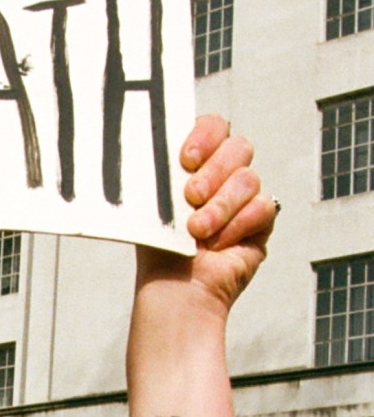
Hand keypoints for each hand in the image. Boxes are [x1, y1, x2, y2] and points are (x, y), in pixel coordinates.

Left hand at [136, 115, 273, 318]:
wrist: (176, 289)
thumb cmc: (159, 248)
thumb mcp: (154, 202)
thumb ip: (161, 168)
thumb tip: (156, 140)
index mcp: (196, 162)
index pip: (214, 127)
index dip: (205, 137)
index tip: (186, 160)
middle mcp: (223, 175)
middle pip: (238, 148)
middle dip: (213, 173)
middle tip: (190, 197)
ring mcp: (244, 198)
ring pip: (249, 179)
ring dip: (221, 206)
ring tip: (198, 231)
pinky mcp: (261, 222)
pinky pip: (263, 207)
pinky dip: (237, 226)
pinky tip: (218, 245)